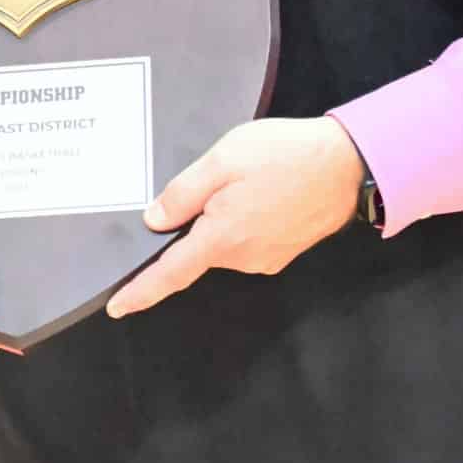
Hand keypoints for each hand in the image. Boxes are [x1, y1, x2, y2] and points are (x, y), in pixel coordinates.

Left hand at [105, 117, 363, 319]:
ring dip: (221, 218)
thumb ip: (183, 192)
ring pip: (223, 243)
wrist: (345, 165)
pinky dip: (241, 220)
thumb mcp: (223, 159)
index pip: (171, 273)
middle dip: (194, 223)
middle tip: (211, 179)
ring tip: (243, 178)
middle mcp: (243, 258)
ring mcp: (266, 258)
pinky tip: (257, 191)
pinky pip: (246, 240)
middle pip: (198, 249)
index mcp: (222, 238)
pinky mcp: (282, 252)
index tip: (117, 307)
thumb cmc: (282, 155)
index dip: (142, 291)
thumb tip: (153, 221)